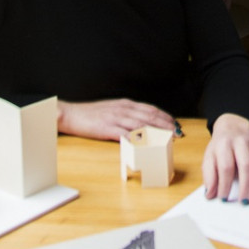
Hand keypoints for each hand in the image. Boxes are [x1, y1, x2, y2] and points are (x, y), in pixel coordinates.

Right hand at [57, 98, 176, 140]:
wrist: (71, 114)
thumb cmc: (90, 114)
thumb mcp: (112, 109)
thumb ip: (126, 114)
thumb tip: (140, 122)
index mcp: (125, 104)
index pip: (150, 109)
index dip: (164, 116)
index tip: (175, 123)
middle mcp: (123, 109)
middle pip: (149, 116)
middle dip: (165, 125)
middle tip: (177, 132)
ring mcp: (116, 118)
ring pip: (141, 124)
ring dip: (156, 132)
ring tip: (167, 138)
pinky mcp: (107, 128)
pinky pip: (125, 134)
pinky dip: (137, 138)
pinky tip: (146, 143)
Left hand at [202, 114, 248, 202]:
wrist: (232, 130)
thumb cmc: (219, 149)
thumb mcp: (208, 159)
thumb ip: (209, 176)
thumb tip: (210, 195)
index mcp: (224, 145)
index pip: (226, 166)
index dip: (225, 184)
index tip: (223, 199)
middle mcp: (240, 143)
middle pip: (246, 164)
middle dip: (246, 185)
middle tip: (244, 202)